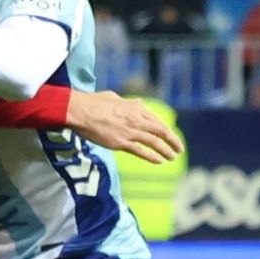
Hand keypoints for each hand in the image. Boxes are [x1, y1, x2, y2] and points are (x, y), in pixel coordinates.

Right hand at [65, 91, 183, 162]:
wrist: (80, 111)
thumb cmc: (92, 103)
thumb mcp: (114, 97)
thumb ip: (128, 102)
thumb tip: (137, 102)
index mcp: (135, 108)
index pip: (156, 121)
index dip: (166, 129)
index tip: (170, 136)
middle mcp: (136, 120)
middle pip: (161, 131)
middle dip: (172, 141)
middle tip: (179, 149)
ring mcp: (129, 132)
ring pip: (154, 142)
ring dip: (166, 150)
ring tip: (172, 157)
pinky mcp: (120, 143)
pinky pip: (141, 151)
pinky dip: (152, 157)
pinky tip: (159, 161)